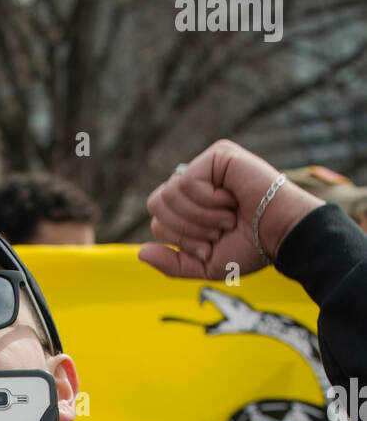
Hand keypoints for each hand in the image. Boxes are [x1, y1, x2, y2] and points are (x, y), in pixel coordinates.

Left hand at [138, 139, 324, 279]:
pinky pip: (186, 181)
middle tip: (219, 229)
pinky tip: (231, 199)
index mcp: (189, 207)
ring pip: (168, 194)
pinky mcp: (217, 155)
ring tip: (227, 216)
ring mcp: (205, 166)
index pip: (157, 222)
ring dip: (200, 216)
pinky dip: (207, 201)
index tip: (210, 244)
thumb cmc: (250, 249)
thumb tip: (141, 252)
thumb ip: (172, 264)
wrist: (281, 235)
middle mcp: (195, 183)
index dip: (180, 240)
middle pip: (156, 205)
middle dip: (186, 229)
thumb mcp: (205, 265)